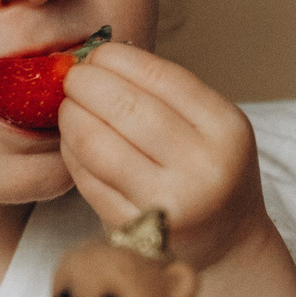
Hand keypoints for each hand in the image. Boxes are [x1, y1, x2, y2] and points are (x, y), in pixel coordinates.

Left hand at [58, 42, 267, 269]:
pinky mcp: (134, 232)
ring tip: (69, 108)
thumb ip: (165, 94)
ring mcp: (167, 205)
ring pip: (97, 145)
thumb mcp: (210, 126)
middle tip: (72, 78)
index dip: (117, 59)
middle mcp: (203, 168)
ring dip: (72, 117)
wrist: (226, 241)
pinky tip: (73, 143)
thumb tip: (97, 58)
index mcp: (226, 129)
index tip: (97, 55)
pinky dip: (71, 154)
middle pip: (126, 107)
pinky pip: (87, 181)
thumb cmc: (208, 171)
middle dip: (86, 84)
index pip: (160, 77)